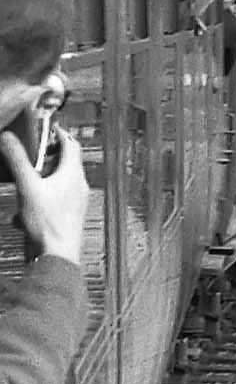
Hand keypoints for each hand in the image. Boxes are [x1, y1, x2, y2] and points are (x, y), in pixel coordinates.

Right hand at [2, 129, 86, 263]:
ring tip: (26, 181)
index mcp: (73, 174)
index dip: (58, 133)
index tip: (46, 127)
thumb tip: (8, 138)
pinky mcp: (68, 216)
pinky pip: (53, 201)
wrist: (58, 255)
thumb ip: (17, 160)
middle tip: (33, 152)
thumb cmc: (49, 224)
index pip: (71, 144)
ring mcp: (76, 201)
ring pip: (58, 182)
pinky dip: (38, 201)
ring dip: (41, 180)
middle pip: (66, 162)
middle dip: (47, 156)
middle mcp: (78, 186)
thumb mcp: (27, 187)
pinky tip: (23, 214)